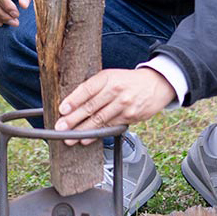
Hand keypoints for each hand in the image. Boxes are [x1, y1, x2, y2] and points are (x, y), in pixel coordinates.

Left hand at [54, 68, 175, 143]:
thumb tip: (73, 103)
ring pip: (99, 119)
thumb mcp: (111, 76)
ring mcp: (123, 104)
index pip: (87, 89)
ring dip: (83, 130)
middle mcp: (115, 90)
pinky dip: (97, 134)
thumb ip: (95, 87)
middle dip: (73, 119)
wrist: (156, 84)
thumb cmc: (128, 81)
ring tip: (70, 137)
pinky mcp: (130, 117)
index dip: (73, 100)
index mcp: (108, 77)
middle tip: (61, 127)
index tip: (62, 109)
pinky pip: (109, 127)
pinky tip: (86, 139)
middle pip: (91, 106)